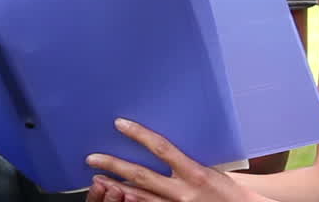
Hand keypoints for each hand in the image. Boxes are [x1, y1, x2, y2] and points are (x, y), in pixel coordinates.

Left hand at [86, 119, 261, 201]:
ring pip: (139, 197)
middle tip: (92, 158)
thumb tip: (159, 142)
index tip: (119, 124)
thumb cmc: (226, 188)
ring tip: (97, 179)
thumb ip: (184, 158)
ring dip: (115, 187)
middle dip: (114, 165)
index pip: (161, 148)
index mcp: (194, 172)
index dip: (139, 134)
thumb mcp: (209, 166)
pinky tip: (117, 197)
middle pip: (141, 176)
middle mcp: (183, 191)